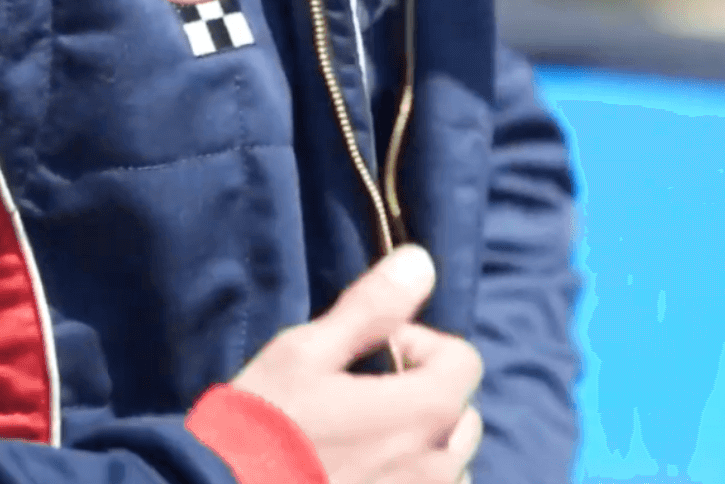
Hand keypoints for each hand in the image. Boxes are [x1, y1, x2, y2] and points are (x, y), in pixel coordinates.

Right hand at [231, 245, 484, 483]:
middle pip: (460, 414)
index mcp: (425, 412)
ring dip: (419, 447)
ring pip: (447, 464)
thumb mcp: (305, 354)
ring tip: (360, 443)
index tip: (369, 353)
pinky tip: (357, 474)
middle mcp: (439, 466)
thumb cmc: (263, 427)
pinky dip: (405, 480)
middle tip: (361, 398)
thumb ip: (371, 309)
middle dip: (422, 396)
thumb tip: (420, 262)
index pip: (462, 360)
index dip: (418, 344)